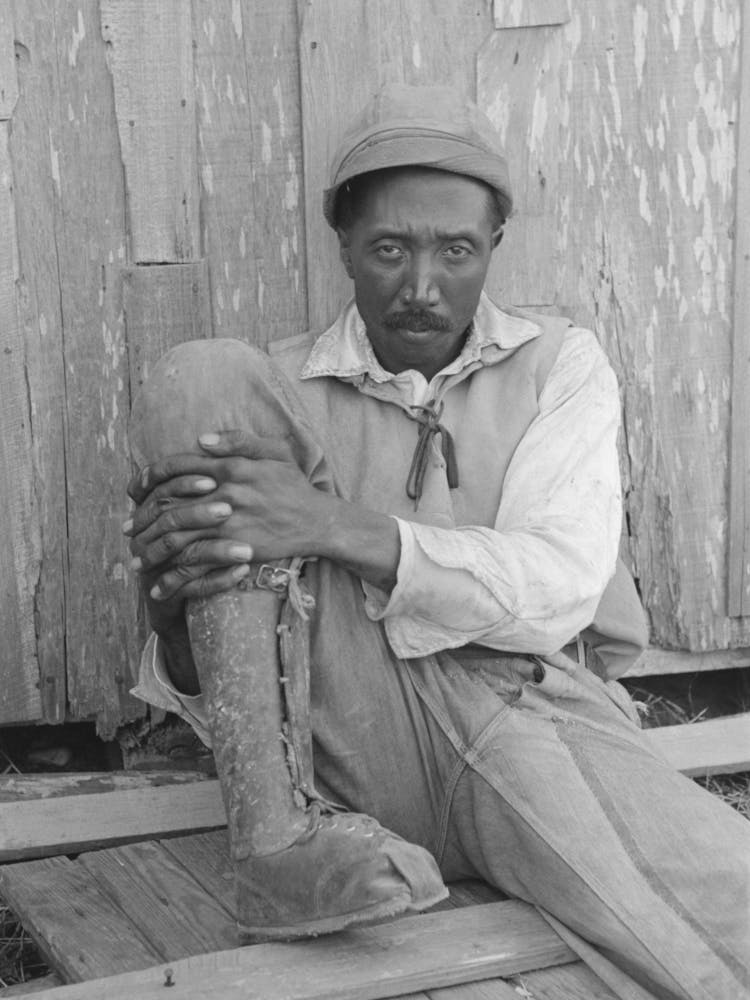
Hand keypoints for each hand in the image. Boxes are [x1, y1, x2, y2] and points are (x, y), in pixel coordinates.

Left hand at [125, 430, 329, 620]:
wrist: (317, 521)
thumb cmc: (293, 486)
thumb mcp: (274, 451)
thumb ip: (238, 440)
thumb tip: (201, 440)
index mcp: (229, 467)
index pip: (177, 467)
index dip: (150, 476)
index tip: (134, 488)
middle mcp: (224, 493)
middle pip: (169, 505)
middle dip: (141, 519)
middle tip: (126, 529)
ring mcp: (228, 524)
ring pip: (177, 538)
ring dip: (151, 551)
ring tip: (137, 560)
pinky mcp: (235, 550)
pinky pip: (197, 564)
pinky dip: (175, 577)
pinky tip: (161, 586)